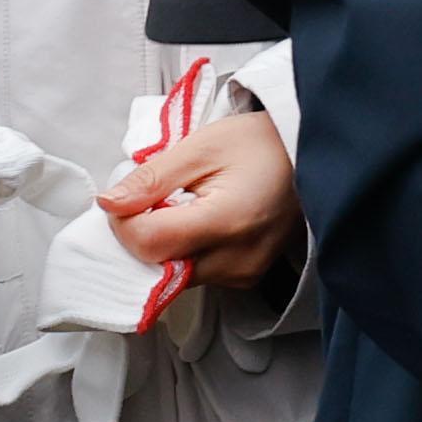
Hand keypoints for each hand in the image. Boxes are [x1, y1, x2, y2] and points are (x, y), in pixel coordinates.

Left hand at [105, 77, 299, 282]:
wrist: (312, 154)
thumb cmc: (260, 144)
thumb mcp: (201, 146)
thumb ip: (151, 179)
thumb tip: (108, 204)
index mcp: (227, 222)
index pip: (148, 244)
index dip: (124, 223)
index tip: (130, 197)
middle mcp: (237, 259)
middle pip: (157, 267)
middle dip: (142, 236)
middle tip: (155, 200)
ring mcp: (243, 274)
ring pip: (173, 276)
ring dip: (163, 246)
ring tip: (182, 208)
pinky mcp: (246, 278)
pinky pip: (195, 276)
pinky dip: (184, 253)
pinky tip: (199, 224)